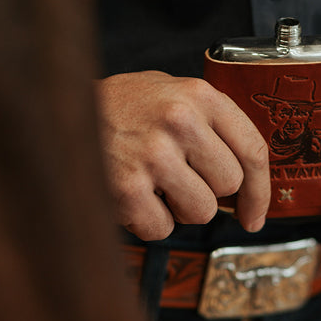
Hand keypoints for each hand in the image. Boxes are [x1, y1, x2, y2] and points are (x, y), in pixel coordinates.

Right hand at [96, 71, 270, 240]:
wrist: (60, 110)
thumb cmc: (120, 106)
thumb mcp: (170, 92)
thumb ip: (210, 123)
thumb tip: (247, 178)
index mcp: (198, 95)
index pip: (252, 149)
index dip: (260, 190)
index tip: (254, 213)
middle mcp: (180, 121)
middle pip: (228, 185)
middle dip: (208, 191)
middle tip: (178, 177)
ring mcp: (153, 155)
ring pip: (201, 211)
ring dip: (179, 208)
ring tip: (153, 182)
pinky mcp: (127, 188)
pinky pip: (162, 228)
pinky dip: (148, 220)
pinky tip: (132, 194)